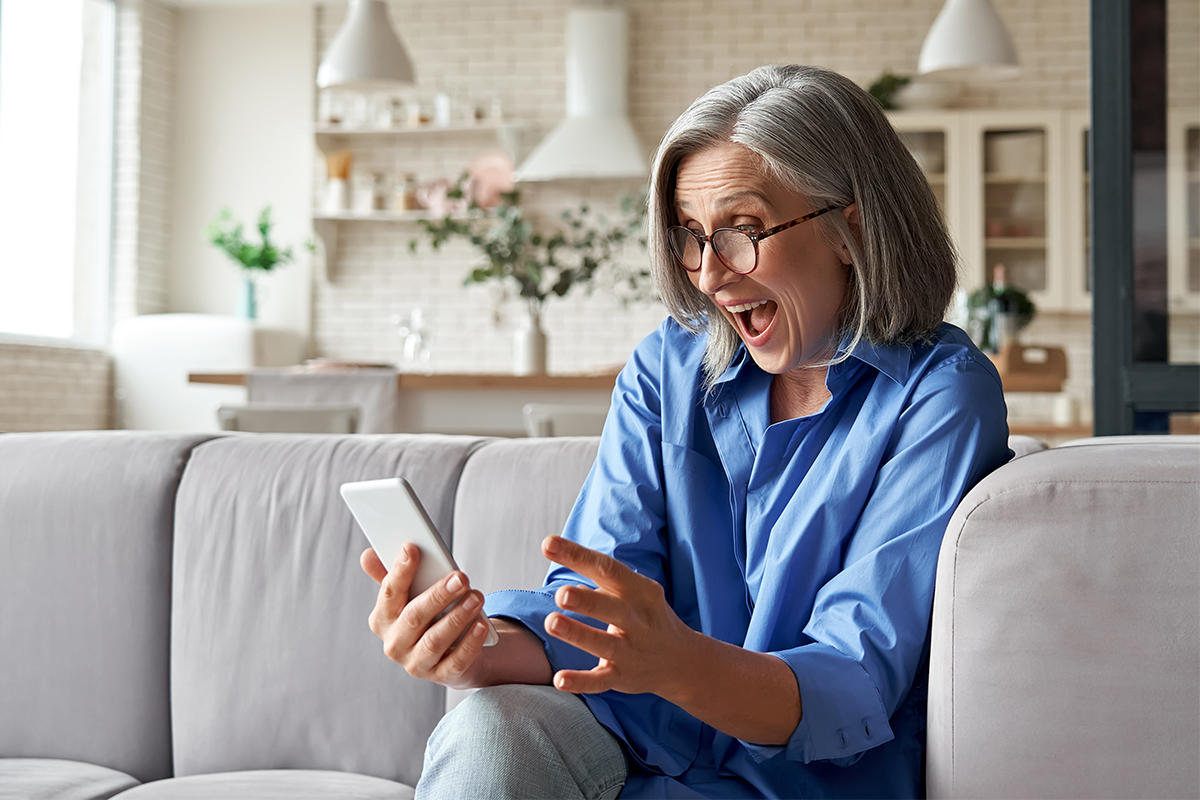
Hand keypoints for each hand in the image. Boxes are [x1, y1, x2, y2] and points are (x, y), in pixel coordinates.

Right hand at [361, 544, 490, 689]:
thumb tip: (368, 554)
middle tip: (460, 578)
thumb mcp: (409, 596)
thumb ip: (391, 575)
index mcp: (382, 619)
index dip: (400, 571)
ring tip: (476, 597)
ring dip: (457, 617)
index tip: (412, 548)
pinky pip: (455, 661)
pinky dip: (469, 643)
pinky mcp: (441, 676)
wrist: (449, 653)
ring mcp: (416, 663)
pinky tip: (480, 625)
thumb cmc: (427, 616)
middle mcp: (395, 643)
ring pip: (435, 640)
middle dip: (438, 595)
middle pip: (414, 617)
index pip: (388, 593)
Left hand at [541, 535, 696, 697]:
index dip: (578, 555)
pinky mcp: (622, 677)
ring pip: (605, 643)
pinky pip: (601, 680)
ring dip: (578, 634)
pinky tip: (559, 679)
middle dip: (586, 601)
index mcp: (639, 591)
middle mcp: (637, 619)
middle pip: (612, 607)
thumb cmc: (645, 614)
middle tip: (560, 594)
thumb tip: (555, 550)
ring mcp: (631, 650)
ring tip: (552, 622)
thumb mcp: (634, 590)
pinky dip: (580, 681)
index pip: (608, 569)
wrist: (682, 660)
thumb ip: (600, 575)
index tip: (548, 544)